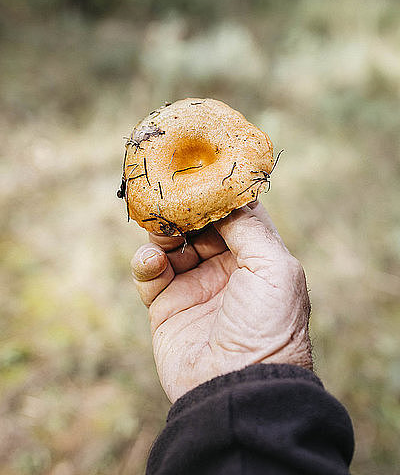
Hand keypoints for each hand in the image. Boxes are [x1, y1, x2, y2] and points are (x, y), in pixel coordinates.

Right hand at [131, 202, 311, 401]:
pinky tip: (153, 263)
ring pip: (171, 243)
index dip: (220, 194)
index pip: (236, 215)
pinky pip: (150, 272)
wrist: (237, 389)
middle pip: (199, 225)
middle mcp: (226, 270)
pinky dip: (146, 261)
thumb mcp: (275, 268)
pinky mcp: (166, 307)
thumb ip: (250, 228)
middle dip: (185, 209)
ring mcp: (195, 287)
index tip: (200, 173)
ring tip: (162, 231)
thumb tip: (225, 198)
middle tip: (171, 196)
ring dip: (163, 231)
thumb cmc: (267, 326)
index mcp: (257, 259)